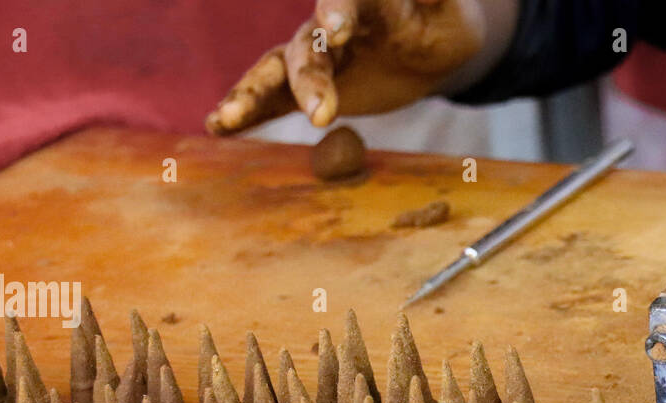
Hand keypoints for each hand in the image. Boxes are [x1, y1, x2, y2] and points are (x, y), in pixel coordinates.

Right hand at [207, 0, 485, 133]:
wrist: (427, 49)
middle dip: (308, 78)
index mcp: (367, 3)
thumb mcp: (448, 12)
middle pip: (308, 47)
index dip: (338, 10)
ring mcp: (313, 57)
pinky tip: (217, 127)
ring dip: (251, 94)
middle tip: (320, 112)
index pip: (350, 0)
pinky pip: (272, 99)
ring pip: (277, 71)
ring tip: (226, 118)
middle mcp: (328, 27)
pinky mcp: (305, 88)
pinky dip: (246, 112)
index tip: (335, 30)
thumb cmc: (441, 25)